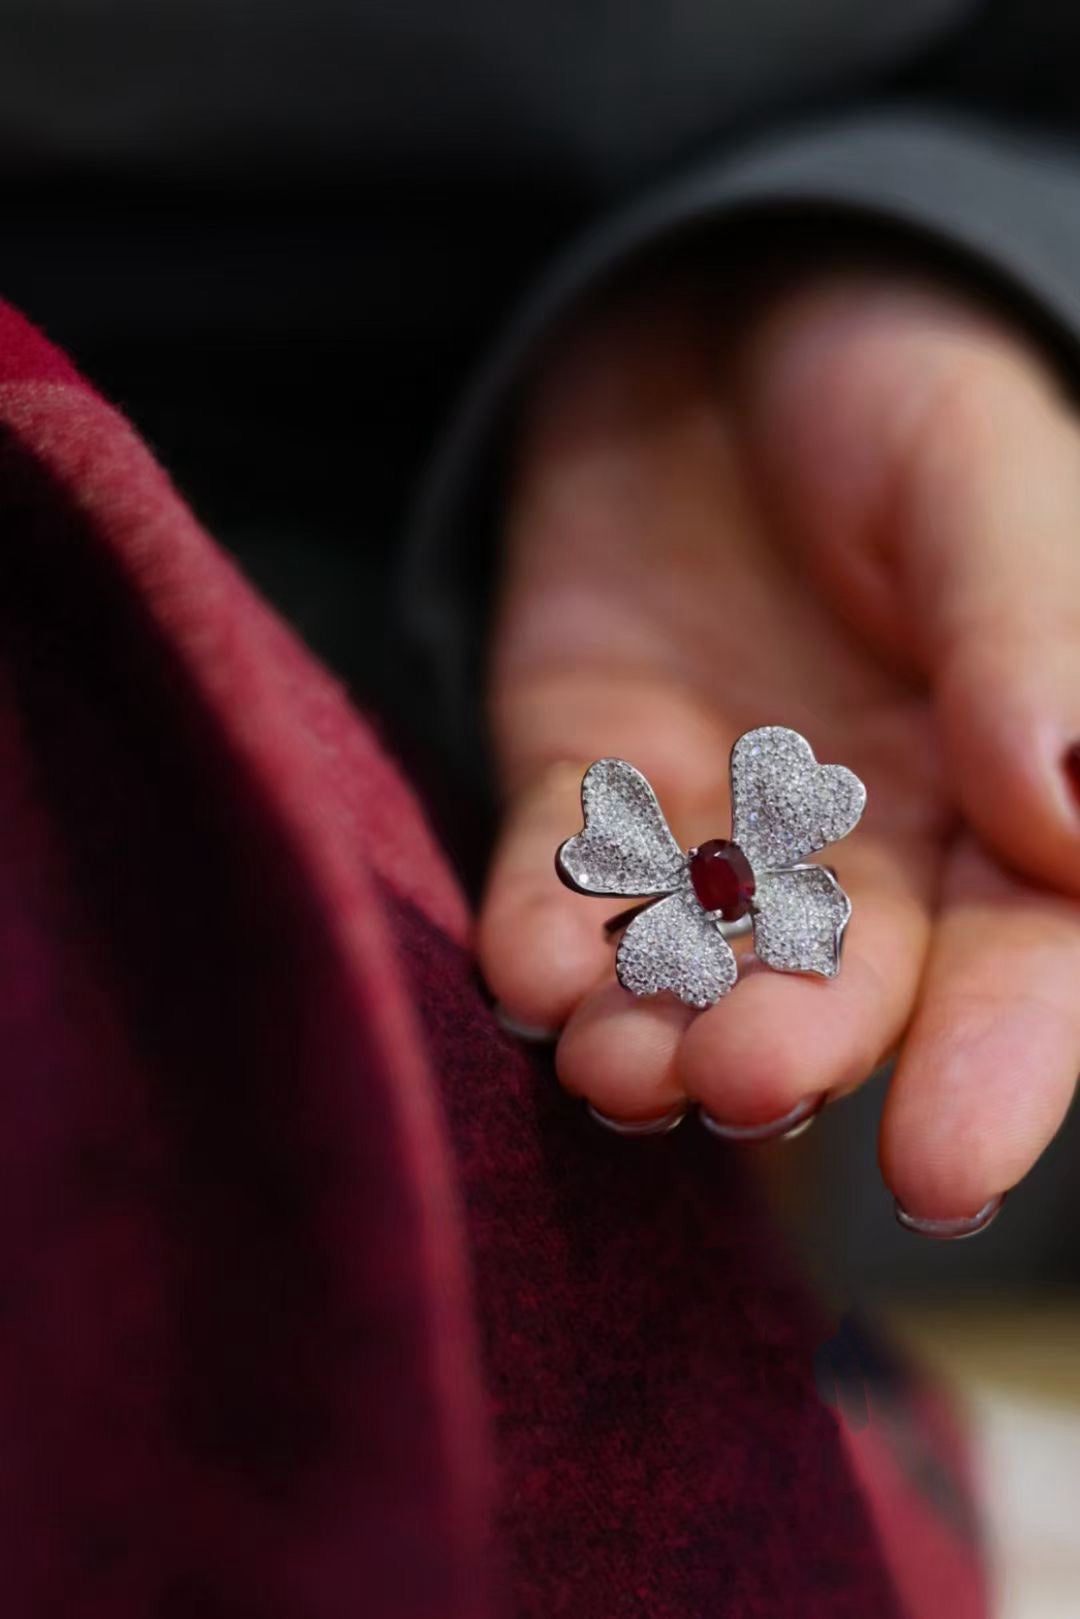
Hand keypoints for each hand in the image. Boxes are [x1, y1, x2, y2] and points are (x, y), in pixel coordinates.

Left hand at [478, 260, 1079, 1221]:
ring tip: (617, 1071)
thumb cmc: (891, 383)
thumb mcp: (986, 482)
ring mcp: (711, 824)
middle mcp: (864, 841)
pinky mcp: (584, 783)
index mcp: (1006, 788)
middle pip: (844, 985)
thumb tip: (1073, 810)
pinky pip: (561, 877)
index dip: (997, 1068)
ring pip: (693, 965)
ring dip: (652, 1030)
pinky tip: (526, 969)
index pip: (1028, 959)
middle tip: (741, 1081)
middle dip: (795, 1048)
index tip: (940, 1172)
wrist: (713, 314)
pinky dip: (540, 929)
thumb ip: (1032, 637)